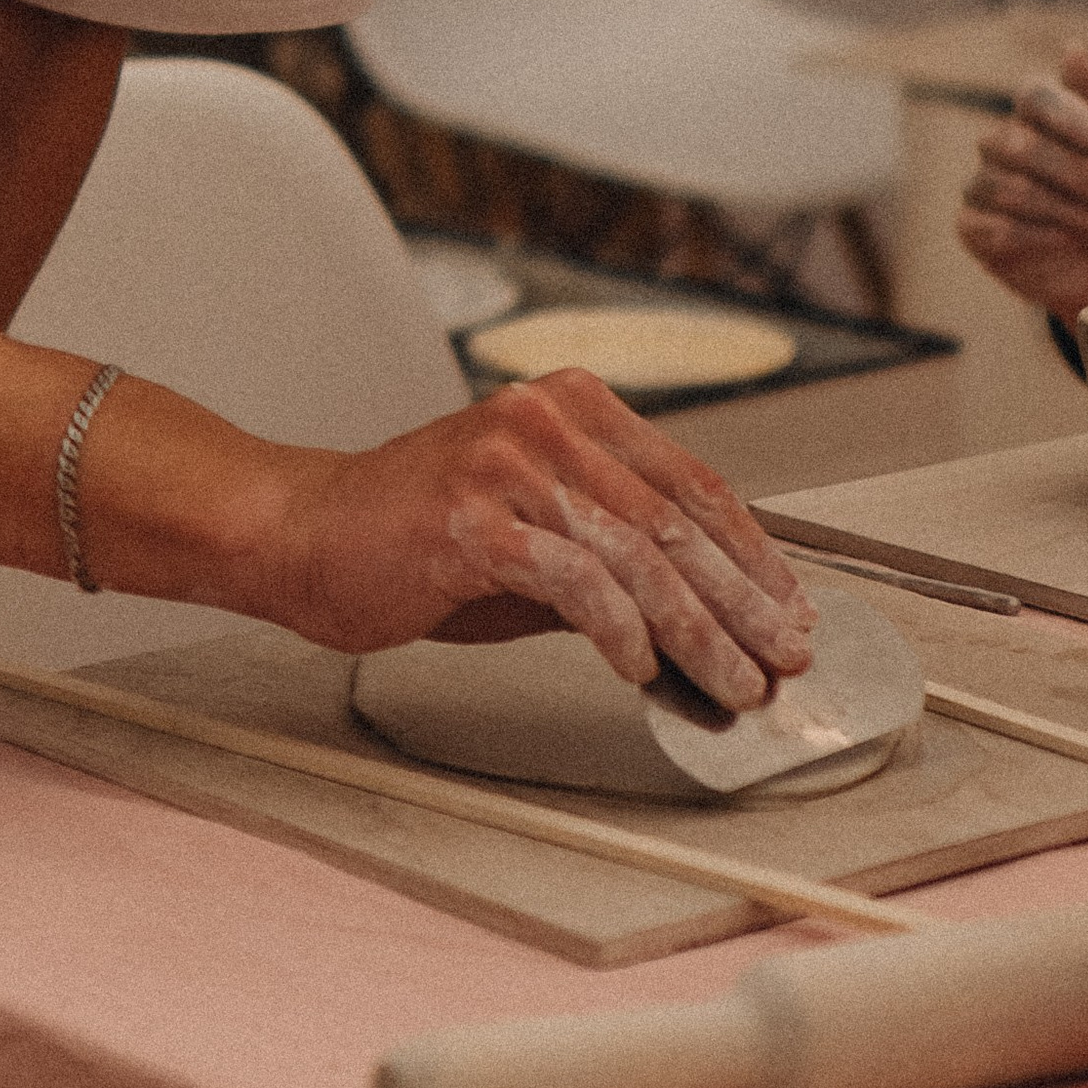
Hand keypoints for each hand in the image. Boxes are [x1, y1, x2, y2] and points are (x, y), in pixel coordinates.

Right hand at [254, 371, 816, 713]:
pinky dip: (620, 632)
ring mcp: (508, 463)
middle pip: (674, 518)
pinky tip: (643, 671)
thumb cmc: (412, 537)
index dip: (751, 551)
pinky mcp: (472, 519)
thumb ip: (609, 559)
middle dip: (741, 599)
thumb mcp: (532, 534)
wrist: (301, 533)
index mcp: (570, 407)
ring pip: (636, 554)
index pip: (689, 480)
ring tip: (732, 681)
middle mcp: (545, 419)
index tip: (786, 606)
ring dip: (698, 630)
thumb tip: (701, 622)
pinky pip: (573, 582)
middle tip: (782, 655)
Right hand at [956, 46, 1087, 323]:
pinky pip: (990, 226)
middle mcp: (1001, 146)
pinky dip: (1034, 236)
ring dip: (1062, 209)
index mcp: (1035, 119)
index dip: (1064, 114)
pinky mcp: (972, 228)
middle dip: (1074, 174)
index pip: (1032, 95)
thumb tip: (1072, 47)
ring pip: (1006, 188)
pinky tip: (1061, 241)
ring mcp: (981, 186)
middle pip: (1017, 144)